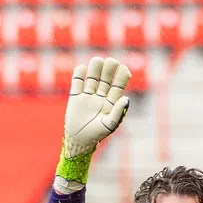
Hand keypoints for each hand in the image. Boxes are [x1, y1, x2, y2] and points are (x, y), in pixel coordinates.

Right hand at [59, 56, 131, 178]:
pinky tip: (82, 69)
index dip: (121, 77)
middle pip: (105, 78)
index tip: (124, 68)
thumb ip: (118, 112)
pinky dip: (78, 75)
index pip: (118, 86)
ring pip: (92, 77)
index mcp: (111, 102)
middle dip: (108, 70)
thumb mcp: (109, 125)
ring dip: (95, 69)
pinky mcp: (75, 97)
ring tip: (97, 61)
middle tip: (111, 62)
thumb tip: (127, 99)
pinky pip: (77, 82)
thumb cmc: (96, 134)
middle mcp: (100, 96)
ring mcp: (88, 95)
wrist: (78, 140)